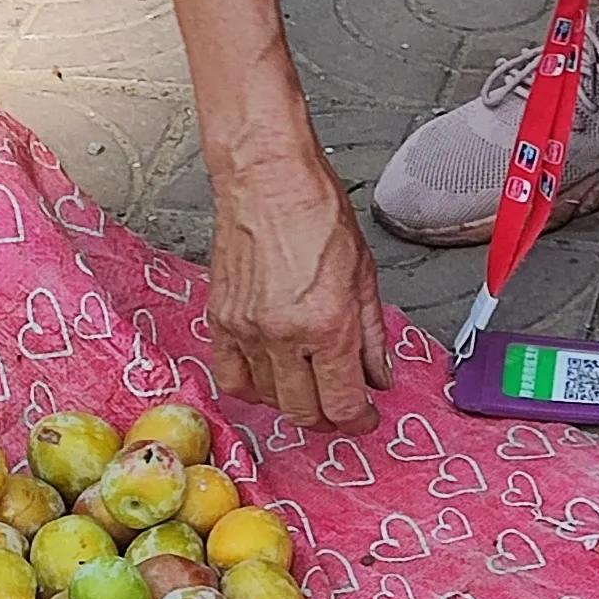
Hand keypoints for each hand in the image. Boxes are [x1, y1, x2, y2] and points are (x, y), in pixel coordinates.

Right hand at [206, 150, 394, 432]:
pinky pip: (230, 377)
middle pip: (304, 411)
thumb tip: (378, 377)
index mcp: (328, 324)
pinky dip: (252, 387)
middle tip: (341, 405)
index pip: (342, 403)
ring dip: (292, 401)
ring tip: (309, 384)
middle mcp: (284, 334)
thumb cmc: (316, 212)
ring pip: (267, 399)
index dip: (358, 419)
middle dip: (328, 417)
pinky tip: (270, 376)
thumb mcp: (365, 275)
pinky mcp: (220, 320)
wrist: (267, 179)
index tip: (364, 416)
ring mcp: (247, 330)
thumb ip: (372, 335)